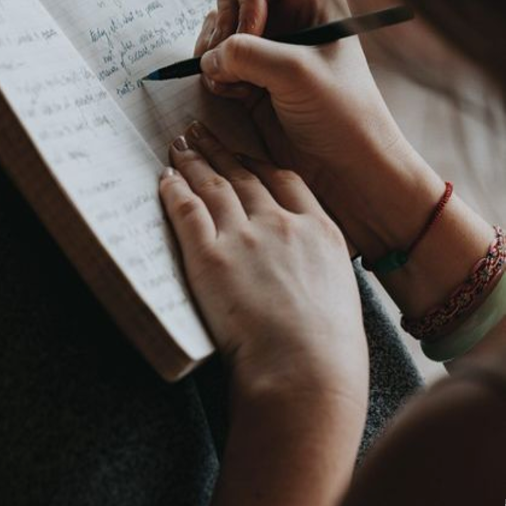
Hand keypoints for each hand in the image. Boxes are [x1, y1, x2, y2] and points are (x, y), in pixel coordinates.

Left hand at [159, 120, 369, 418]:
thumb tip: (300, 277)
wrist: (305, 373)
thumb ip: (317, 272)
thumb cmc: (327, 353)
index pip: (284, 180)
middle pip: (243, 174)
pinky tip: (165, 178)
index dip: (258, 161)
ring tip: (180, 145)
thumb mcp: (340, 296)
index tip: (243, 152)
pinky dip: (174, 190)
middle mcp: (281, 224)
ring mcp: (245, 237)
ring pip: (213, 184)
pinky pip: (186, 211)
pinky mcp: (210, 257)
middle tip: (200, 133)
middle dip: (219, 150)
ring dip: (193, 161)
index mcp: (320, 231)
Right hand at [195, 0, 441, 260]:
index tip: (253, 36)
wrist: (349, 169)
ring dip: (216, 54)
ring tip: (238, 84)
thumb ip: (245, 52)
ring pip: (214, 27)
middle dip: (222, 25)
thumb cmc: (342, 115)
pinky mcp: (249, 74)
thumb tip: (209, 56)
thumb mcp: (295, 73)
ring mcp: (265, 44)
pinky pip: (212, 58)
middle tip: (232, 60)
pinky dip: (215, 75)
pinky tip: (238, 96)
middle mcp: (286, 12)